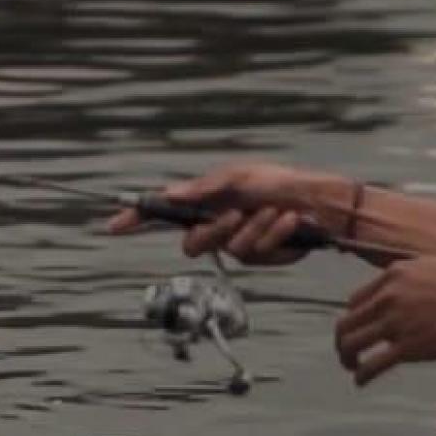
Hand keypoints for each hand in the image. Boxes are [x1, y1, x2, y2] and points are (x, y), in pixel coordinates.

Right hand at [105, 161, 350, 264]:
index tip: (113, 226)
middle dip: (215, 230)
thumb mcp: (241, 177)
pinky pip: (256, 255)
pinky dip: (274, 236)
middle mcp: (217, 225)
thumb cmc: (281, 183)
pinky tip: (291, 223)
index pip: (163, 214)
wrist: (322, 203)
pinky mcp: (261, 258)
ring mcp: (238, 243)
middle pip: (192, 244)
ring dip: (255, 229)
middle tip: (236, 214)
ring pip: (229, 250)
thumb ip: (204, 188)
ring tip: (278, 212)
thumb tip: (168, 193)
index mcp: (206, 202)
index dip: (137, 220)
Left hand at [335, 257, 435, 385]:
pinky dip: (361, 374)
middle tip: (346, 350)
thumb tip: (406, 282)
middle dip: (343, 337)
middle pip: (347, 321)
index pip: (356, 299)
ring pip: (352, 342)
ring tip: (350, 366)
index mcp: (393, 275)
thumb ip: (414, 276)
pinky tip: (360, 381)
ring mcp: (394, 322)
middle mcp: (387, 297)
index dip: (354, 316)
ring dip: (346, 357)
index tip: (358, 327)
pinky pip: (372, 364)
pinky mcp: (405, 347)